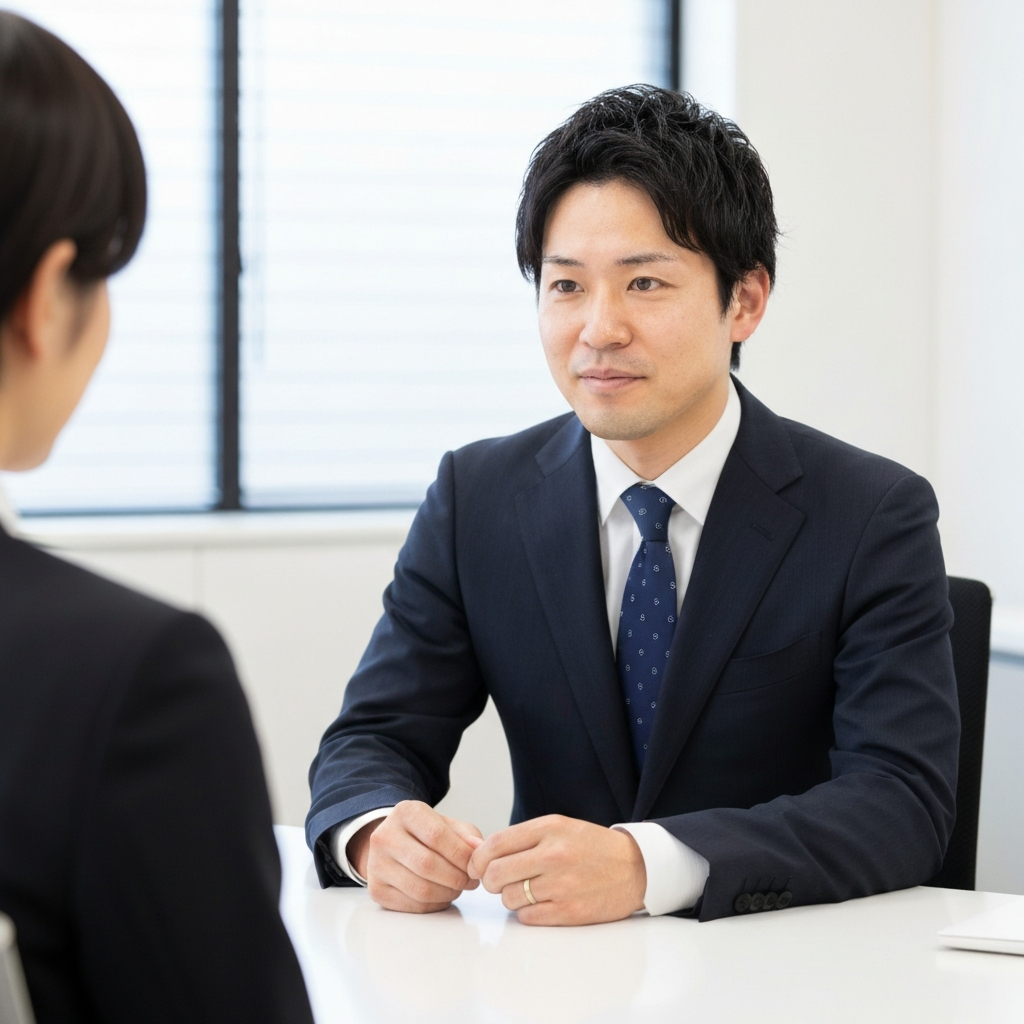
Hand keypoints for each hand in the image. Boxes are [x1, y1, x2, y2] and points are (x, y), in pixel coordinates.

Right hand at [348, 800, 483, 913]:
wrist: (393, 843)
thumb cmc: (425, 834)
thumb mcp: (446, 824)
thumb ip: (466, 835)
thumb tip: (479, 850)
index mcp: (405, 812)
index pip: (437, 835)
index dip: (461, 855)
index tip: (475, 865)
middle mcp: (384, 836)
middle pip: (427, 864)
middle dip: (456, 878)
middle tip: (470, 881)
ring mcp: (376, 864)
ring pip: (420, 889)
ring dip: (447, 893)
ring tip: (457, 888)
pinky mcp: (376, 889)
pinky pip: (412, 905)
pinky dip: (434, 904)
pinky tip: (441, 895)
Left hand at [467, 815, 645, 924]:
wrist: (636, 868)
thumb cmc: (593, 847)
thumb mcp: (560, 827)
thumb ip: (523, 838)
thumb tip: (481, 853)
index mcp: (550, 828)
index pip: (495, 844)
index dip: (478, 858)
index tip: (477, 865)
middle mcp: (554, 854)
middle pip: (496, 873)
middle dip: (490, 880)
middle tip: (498, 881)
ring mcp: (562, 884)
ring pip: (509, 897)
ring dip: (511, 897)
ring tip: (528, 890)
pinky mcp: (569, 912)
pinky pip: (527, 917)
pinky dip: (527, 913)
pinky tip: (541, 903)